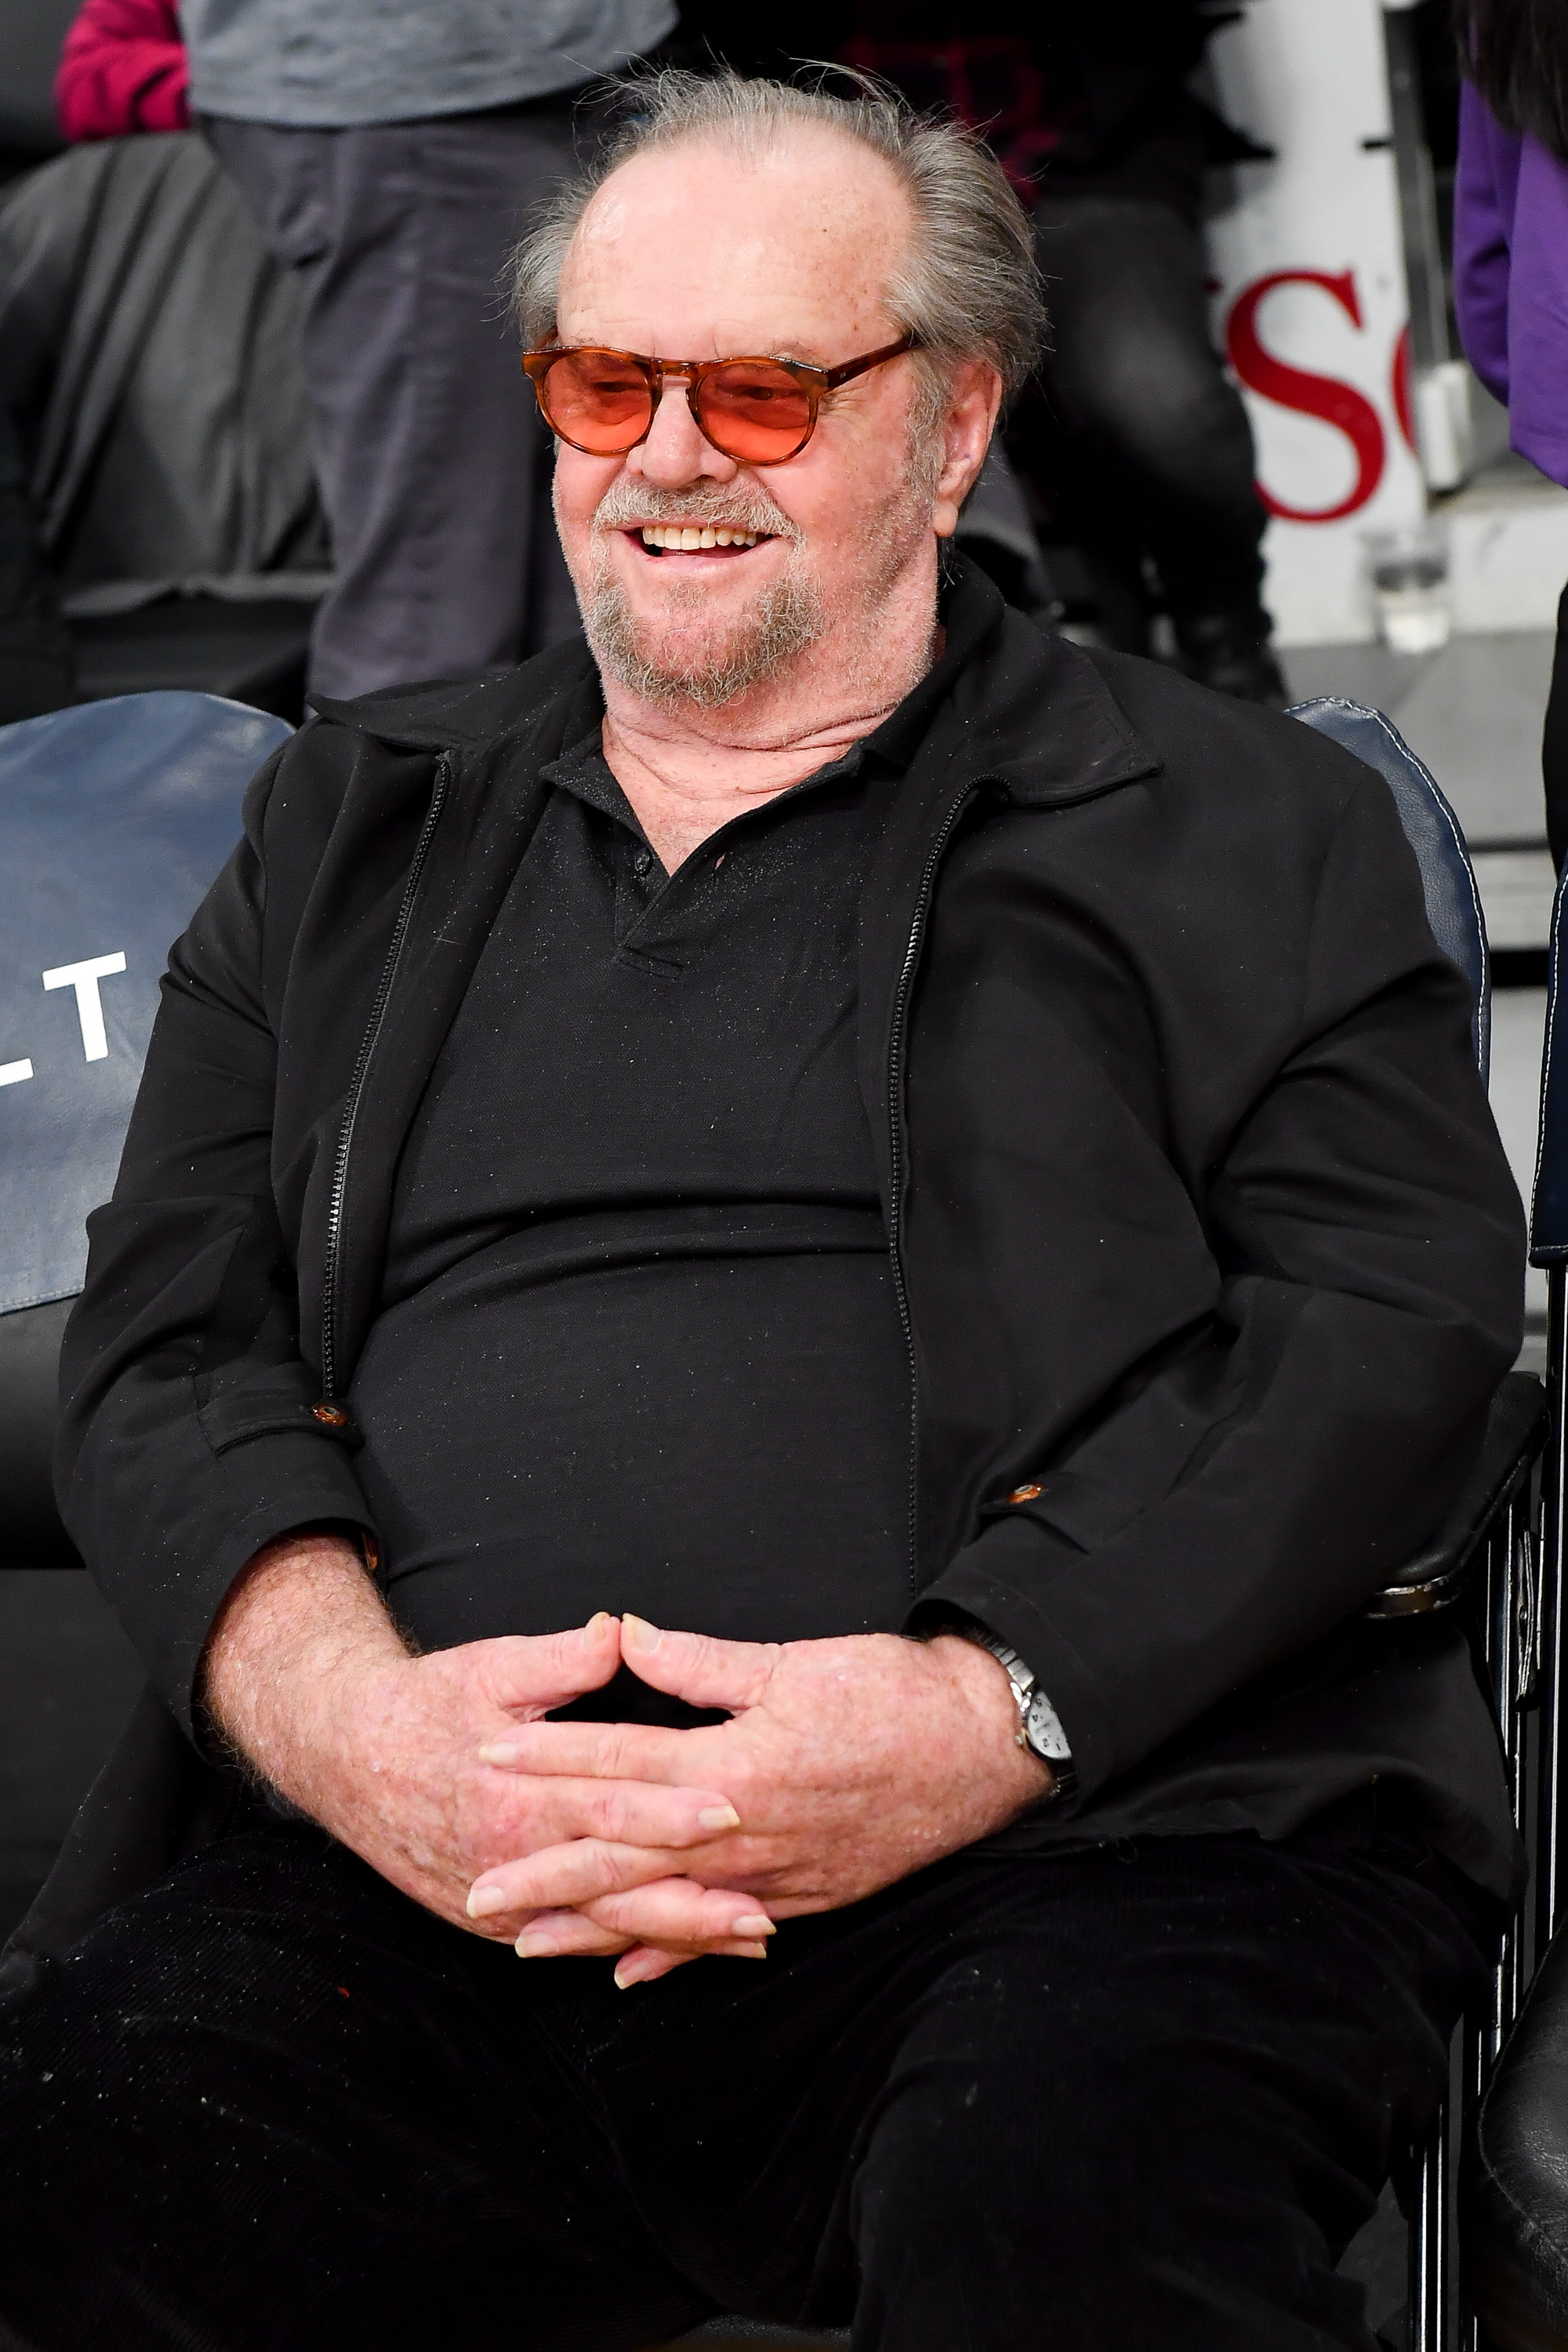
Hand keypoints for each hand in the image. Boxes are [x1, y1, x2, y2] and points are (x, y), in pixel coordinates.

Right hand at [202, 1537, 767, 1944]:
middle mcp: (511, 1857)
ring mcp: (501, 1899)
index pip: (609, 1805)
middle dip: (693, 1904)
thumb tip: (622, 1632)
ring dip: (675, 1936)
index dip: (671, 1811)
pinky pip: (570, 1942)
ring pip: (601, 1926)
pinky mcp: (493, 1920)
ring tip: (747, 1942)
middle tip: (764, 1913)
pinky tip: (677, 1956)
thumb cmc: (425, 1704)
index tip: (734, 1809)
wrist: (345, 1755)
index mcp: (516, 1792)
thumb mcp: (490, 1667)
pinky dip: (627, 1949)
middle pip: (616, 1887)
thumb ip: (562, 1657)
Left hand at [469, 1617, 1050, 1979]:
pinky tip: (629, 1975)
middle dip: (548, 1871)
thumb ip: (704, 1660)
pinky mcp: (806, 1897)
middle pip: (628, 1854)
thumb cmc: (892, 1692)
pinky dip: (676, 1955)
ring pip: (667, 1908)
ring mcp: (777, 1875)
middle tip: (478, 1890)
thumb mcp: (795, 1661)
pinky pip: (726, 1934)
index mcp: (738, 1764)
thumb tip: (631, 1636)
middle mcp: (748, 1832)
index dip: (551, 1759)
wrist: (983, 1747)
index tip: (488, 1758)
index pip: (622, 1761)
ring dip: (594, 1927)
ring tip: (526, 1942)